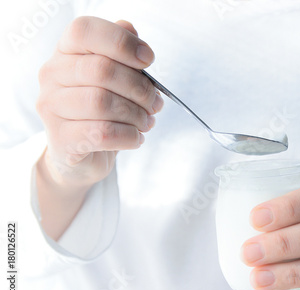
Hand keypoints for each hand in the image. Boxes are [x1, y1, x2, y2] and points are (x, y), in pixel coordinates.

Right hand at [36, 16, 162, 186]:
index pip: (85, 31)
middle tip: (155, 104)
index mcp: (65, 51)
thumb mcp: (114, 77)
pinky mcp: (60, 139)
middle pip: (102, 70)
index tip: (148, 60)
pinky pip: (102, 133)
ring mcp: (51, 107)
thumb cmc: (102, 110)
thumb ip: (121, 52)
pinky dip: (129, 136)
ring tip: (146, 122)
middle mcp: (52, 75)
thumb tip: (131, 31)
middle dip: (140, 89)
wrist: (82, 154)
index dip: (121, 42)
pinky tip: (136, 137)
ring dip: (136, 114)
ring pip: (102, 103)